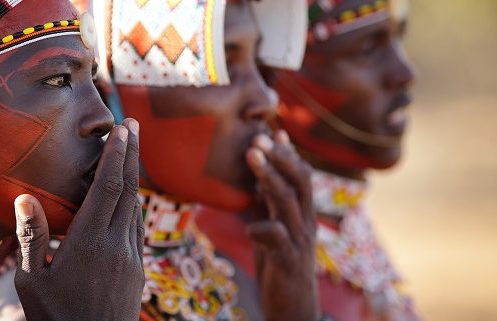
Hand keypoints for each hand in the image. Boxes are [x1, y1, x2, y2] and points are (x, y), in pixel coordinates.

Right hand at [13, 119, 143, 320]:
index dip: (116, 155)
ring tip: (130, 154)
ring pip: (137, 208)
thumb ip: (32, 238)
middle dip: (132, 154)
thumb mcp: (32, 281)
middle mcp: (117, 245)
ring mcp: (132, 258)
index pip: (108, 188)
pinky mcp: (138, 270)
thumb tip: (24, 198)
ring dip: (134, 178)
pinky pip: (138, 228)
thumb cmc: (56, 317)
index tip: (121, 129)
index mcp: (89, 243)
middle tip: (132, 125)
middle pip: (130, 190)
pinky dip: (134, 205)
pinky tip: (129, 199)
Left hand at [246, 130, 318, 320]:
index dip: (288, 154)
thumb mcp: (273, 231)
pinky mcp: (288, 261)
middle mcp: (305, 224)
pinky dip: (261, 228)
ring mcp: (298, 242)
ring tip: (251, 156)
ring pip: (287, 202)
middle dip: (279, 157)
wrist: (293, 308)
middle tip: (258, 137)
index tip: (274, 131)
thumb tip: (256, 180)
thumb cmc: (280, 266)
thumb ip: (267, 207)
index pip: (300, 177)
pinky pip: (276, 238)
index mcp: (302, 215)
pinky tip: (249, 226)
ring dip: (268, 176)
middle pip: (299, 182)